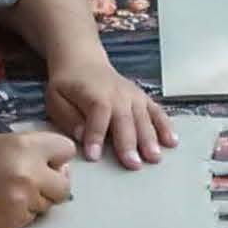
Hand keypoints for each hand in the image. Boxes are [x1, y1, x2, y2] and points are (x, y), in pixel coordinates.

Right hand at [0, 131, 74, 227]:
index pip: (67, 150)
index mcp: (24, 146)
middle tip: (33, 181)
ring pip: (48, 204)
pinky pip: (31, 219)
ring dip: (35, 200)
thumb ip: (29, 149)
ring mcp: (23, 200)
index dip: (58, 157)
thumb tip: (55, 165)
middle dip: (53, 184)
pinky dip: (20, 214)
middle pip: (65, 185)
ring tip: (7, 192)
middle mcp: (29, 173)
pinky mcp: (14, 222)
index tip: (47, 162)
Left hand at [43, 59, 176, 168]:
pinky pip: (156, 112)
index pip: (97, 115)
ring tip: (155, 157)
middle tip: (133, 164)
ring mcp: (133, 96)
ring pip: (144, 118)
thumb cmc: (68, 85)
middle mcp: (118, 94)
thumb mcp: (55, 99)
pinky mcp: (142, 99)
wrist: (83, 62)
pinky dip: (165, 126)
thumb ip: (68, 117)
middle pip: (125, 119)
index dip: (96, 135)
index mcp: (94, 94)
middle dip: (129, 143)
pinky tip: (172, 141)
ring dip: (150, 138)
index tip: (94, 156)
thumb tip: (82, 135)